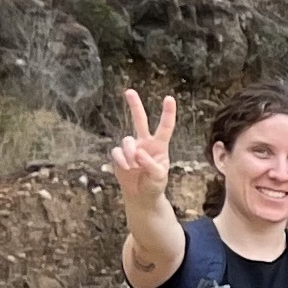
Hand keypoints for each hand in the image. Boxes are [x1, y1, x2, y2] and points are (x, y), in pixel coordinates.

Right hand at [107, 87, 177, 206]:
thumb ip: (150, 164)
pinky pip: (117, 152)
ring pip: (127, 140)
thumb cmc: (155, 184)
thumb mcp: (158, 176)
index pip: (165, 128)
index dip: (167, 113)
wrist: (141, 196)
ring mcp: (131, 148)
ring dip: (129, 154)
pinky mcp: (119, 155)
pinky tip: (126, 168)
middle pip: (140, 121)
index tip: (169, 98)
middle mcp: (145, 143)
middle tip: (129, 91)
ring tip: (134, 167)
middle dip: (135, 106)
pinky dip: (121, 161)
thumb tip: (138, 152)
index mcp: (160, 146)